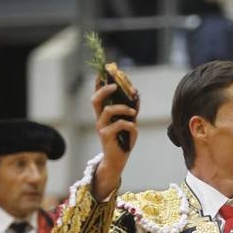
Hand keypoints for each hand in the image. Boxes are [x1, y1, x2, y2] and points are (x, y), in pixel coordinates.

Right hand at [91, 82, 137, 199]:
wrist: (118, 160)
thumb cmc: (122, 141)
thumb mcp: (129, 123)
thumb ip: (131, 110)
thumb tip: (136, 95)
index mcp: (103, 114)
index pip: (99, 96)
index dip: (99, 83)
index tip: (104, 71)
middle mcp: (99, 119)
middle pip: (96, 100)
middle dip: (104, 90)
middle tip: (116, 85)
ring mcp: (101, 127)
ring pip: (109, 111)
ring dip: (123, 108)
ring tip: (133, 112)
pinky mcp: (106, 136)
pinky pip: (119, 125)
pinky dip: (129, 125)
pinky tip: (134, 128)